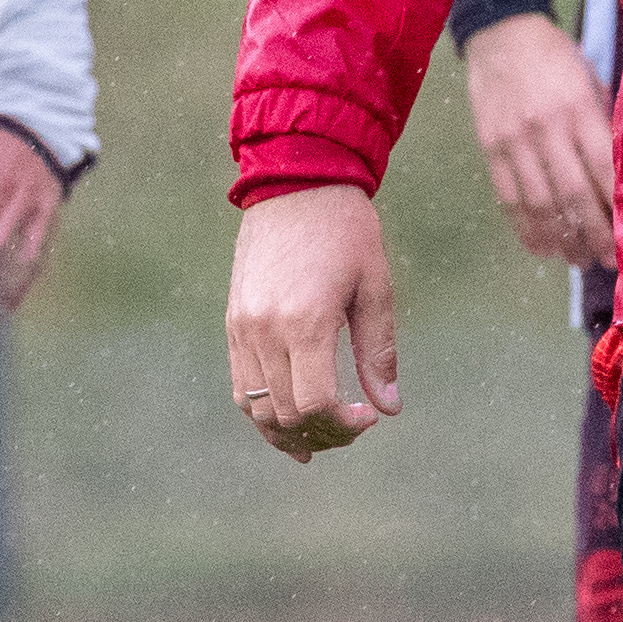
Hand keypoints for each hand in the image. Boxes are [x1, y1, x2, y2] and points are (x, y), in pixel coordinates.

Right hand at [225, 183, 399, 463]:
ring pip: (256, 408)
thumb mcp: (375, 287)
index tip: (368, 419)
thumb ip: (378, 351)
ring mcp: (242, 328)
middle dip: (323, 434)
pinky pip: (240, 386)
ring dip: (289, 432)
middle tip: (353, 428)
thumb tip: (389, 408)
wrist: (295, 183)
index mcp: (306, 321)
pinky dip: (263, 411)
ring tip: (321, 437)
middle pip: (287, 413)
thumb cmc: (346, 231)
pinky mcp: (233, 323)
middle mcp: (266, 330)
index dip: (344, 426)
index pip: (317, 403)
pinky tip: (289, 420)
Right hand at [459, 13, 618, 267]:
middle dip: (594, 234)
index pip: (602, 169)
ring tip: (579, 259)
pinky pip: (509, 199)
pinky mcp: (491, 149)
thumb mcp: (591, 80)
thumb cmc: (557, 56)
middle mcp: (546, 129)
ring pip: (539, 205)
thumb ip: (604, 123)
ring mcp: (514, 141)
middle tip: (609, 259)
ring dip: (562, 239)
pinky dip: (527, 229)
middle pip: (573, 195)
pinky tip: (545, 246)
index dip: (618, 207)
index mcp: (578, 108)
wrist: (501, 32)